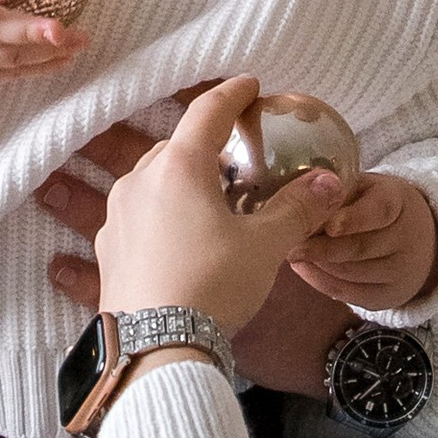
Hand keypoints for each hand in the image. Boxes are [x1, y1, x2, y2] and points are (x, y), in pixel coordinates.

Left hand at [36, 97, 350, 388]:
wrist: (158, 350)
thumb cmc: (213, 287)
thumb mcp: (266, 246)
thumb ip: (298, 207)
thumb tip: (329, 182)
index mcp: (179, 168)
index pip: (207, 114)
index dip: (232, 95)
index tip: (249, 86)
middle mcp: (140, 183)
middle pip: (175, 147)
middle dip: (205, 146)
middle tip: (235, 158)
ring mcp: (117, 217)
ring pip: (150, 181)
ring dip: (177, 181)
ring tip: (205, 198)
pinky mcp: (108, 252)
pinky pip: (133, 218)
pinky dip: (155, 214)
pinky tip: (176, 236)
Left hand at [289, 171, 437, 312]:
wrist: (408, 237)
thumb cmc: (368, 204)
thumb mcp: (359, 187)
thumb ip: (335, 190)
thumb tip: (304, 191)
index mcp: (399, 201)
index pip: (379, 210)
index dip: (353, 219)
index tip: (328, 226)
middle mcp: (409, 240)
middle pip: (360, 247)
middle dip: (320, 245)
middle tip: (288, 239)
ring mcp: (402, 272)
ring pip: (348, 271)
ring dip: (316, 261)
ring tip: (291, 248)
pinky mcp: (387, 298)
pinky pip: (345, 292)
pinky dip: (318, 279)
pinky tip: (302, 265)